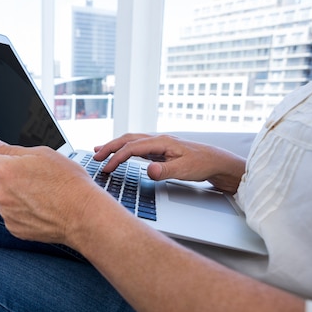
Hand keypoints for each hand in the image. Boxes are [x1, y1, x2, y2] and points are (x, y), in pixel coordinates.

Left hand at [0, 137, 103, 243]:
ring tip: (36, 193)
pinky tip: (38, 207)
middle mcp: (1, 193)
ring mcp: (7, 213)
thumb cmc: (67, 181)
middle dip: (1, 176)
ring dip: (10, 195)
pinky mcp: (14, 228)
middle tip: (25, 176)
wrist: (82, 214)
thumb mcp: (42, 155)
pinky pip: (10, 216)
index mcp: (5, 170)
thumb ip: (12, 149)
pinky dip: (19, 211)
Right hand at [93, 133, 245, 192]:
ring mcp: (158, 144)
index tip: (106, 169)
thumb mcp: (185, 171)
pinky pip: (137, 148)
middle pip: (128, 140)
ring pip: (131, 142)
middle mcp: (158, 140)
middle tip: (95, 157)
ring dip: (115, 146)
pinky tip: (119, 155)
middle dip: (109, 147)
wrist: (217, 162)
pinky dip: (124, 150)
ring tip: (100, 152)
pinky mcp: (160, 151)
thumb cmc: (203, 164)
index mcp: (161, 142)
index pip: (132, 148)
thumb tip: (149, 170)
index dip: (117, 158)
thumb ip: (165, 171)